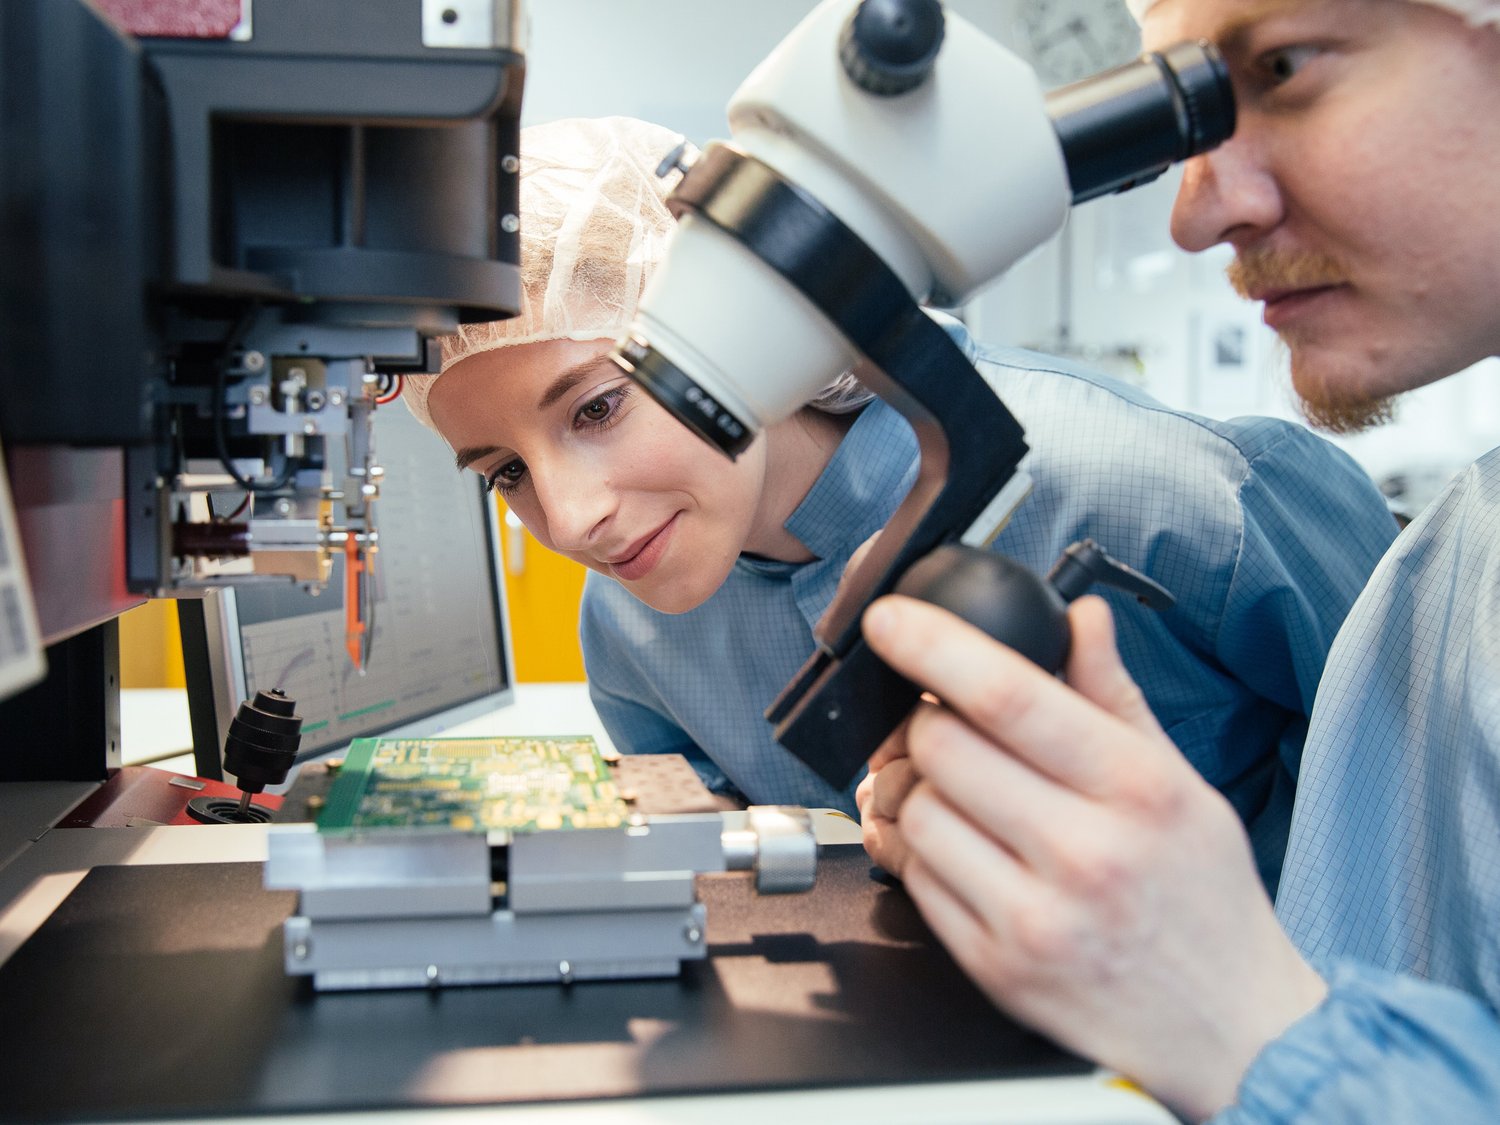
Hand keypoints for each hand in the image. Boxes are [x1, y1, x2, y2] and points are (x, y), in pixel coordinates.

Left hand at [859, 593, 1328, 1120]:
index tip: (891, 621)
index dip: (932, 645)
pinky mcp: (994, 967)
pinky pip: (916, 878)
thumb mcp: (1183, 784)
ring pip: (916, 811)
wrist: (1231, 1030)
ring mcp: (1033, 917)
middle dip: (925, 722)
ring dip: (918, 790)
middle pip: (940, 747)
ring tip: (960, 794)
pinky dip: (921, 850)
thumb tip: (1081, 618)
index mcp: (1135, 790)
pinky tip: (961, 848)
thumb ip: (1115, 695)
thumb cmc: (1204, 899)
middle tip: (944, 725)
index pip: (1007, 695)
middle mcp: (1083, 853)